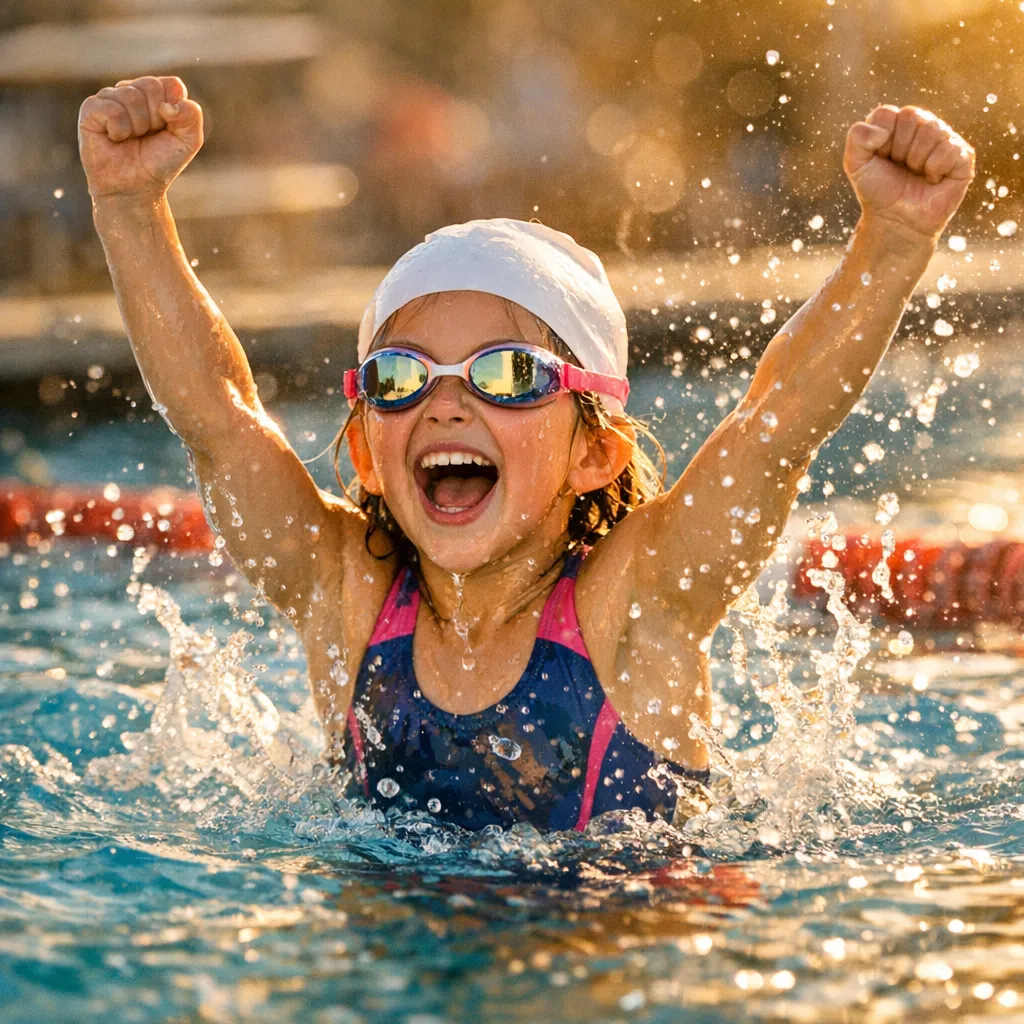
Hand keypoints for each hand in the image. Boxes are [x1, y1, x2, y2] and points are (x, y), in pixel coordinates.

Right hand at [78, 76, 202, 200]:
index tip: (167, 129)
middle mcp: (132, 90)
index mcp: (156, 94)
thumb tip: (169, 104)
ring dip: (137, 126)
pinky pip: (111, 109)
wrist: (136, 187)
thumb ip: (191, 116)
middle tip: (148, 135)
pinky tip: (116, 138)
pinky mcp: (90, 109)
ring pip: (130, 96)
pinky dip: (119, 129)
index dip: (174, 111)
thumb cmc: (160, 162)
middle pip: (151, 86)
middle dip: (155, 119)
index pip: (172, 85)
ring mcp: (110, 97)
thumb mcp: (188, 141)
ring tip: (131, 139)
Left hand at [844, 105, 974, 241]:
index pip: (888, 114)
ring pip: (932, 130)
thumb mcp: (856, 164)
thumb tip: (882, 128)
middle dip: (899, 148)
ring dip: (916, 159)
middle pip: (912, 116)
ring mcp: (945, 139)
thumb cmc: (877, 191)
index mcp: (899, 123)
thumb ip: (857, 137)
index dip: (880, 139)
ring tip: (915, 173)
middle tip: (900, 167)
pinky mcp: (963, 156)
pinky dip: (934, 168)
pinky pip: (949, 149)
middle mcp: (924, 126)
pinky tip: (932, 179)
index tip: (880, 157)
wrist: (895, 220)